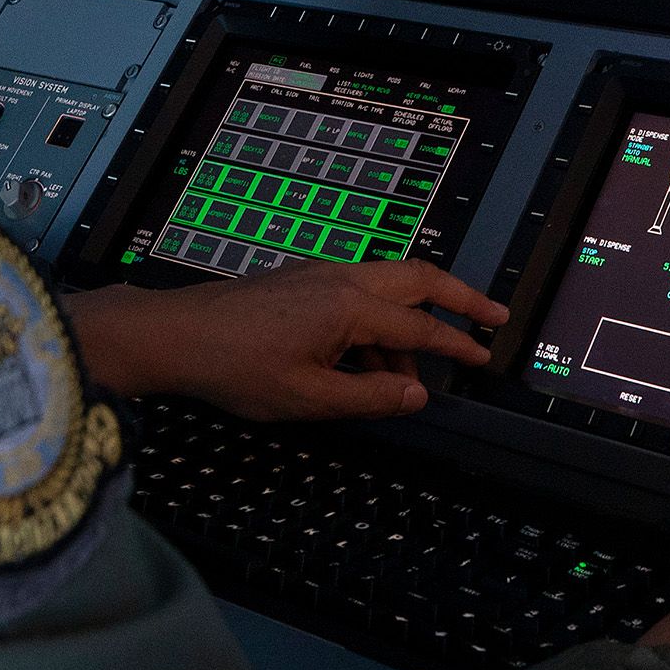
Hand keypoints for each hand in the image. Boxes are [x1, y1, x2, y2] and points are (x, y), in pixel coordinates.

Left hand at [64, 259, 506, 419]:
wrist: (177, 335)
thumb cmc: (237, 368)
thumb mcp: (308, 396)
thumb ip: (370, 394)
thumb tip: (417, 392)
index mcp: (350, 305)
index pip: (420, 325)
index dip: (456, 343)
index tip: (485, 355)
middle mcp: (342, 277)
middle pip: (417, 277)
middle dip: (459, 295)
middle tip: (492, 316)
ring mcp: (320, 273)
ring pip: (386, 283)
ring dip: (410, 319)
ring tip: (410, 373)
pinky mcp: (301, 280)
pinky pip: (357, 291)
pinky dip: (378, 318)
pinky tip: (366, 359)